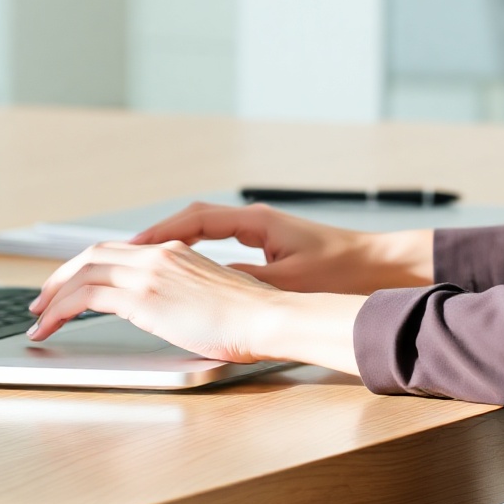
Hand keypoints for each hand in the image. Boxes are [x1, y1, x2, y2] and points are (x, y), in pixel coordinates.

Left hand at [25, 240, 366, 373]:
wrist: (267, 318)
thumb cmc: (251, 318)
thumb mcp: (211, 297)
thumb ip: (184, 296)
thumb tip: (168, 312)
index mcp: (175, 252)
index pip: (117, 251)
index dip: (88, 266)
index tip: (72, 285)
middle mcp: (158, 255)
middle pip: (93, 256)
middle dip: (62, 277)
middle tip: (44, 298)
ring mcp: (149, 273)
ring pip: (84, 274)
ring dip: (55, 295)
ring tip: (39, 316)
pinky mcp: (144, 298)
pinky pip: (87, 297)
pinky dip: (61, 309)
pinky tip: (50, 324)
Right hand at [128, 201, 434, 294]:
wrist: (378, 266)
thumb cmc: (342, 270)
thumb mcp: (289, 282)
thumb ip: (247, 282)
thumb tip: (208, 283)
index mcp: (256, 222)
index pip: (196, 219)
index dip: (161, 232)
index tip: (133, 246)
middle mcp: (255, 220)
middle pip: (193, 220)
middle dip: (158, 235)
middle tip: (124, 253)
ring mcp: (261, 231)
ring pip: (204, 230)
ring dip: (174, 242)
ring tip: (142, 261)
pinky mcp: (268, 246)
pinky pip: (219, 242)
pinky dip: (195, 251)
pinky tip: (183, 270)